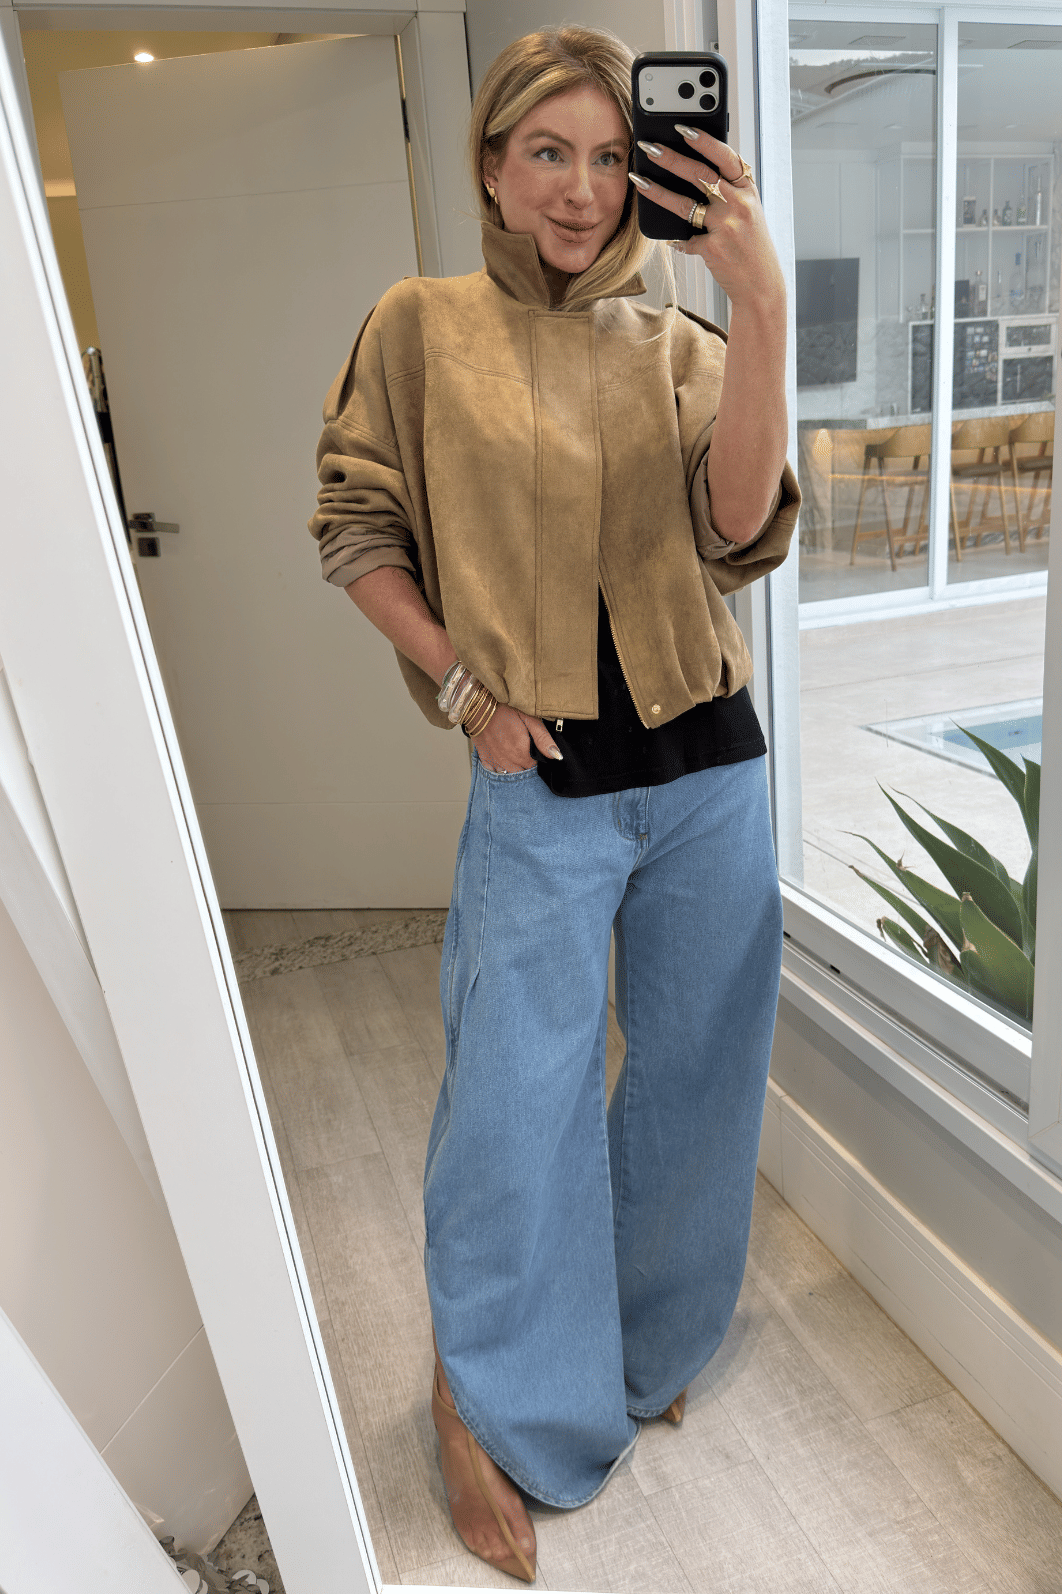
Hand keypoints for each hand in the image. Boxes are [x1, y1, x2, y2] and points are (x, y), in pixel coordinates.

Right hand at [473, 704, 561, 772]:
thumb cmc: (505, 709)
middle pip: (524, 772)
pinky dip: (500, 769)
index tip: (536, 751)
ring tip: (516, 755)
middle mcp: (509, 761)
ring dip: (515, 768)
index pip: (536, 766)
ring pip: (510, 775)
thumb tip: (557, 756)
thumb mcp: (529, 718)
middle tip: (526, 750)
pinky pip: (495, 772)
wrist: (478, 705)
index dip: (538, 759)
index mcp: (522, 752)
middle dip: (527, 765)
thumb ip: (543, 739)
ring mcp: (496, 761)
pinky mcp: (485, 758)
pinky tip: (503, 759)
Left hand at [630, 129, 783, 315]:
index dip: (704, 140)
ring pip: (684, 203)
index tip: (682, 128)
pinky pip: (685, 239)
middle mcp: (739, 204)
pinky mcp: (713, 249)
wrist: (761, 284)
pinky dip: (676, 240)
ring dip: (657, 190)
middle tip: (648, 146)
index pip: (725, 156)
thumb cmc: (750, 245)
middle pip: (699, 174)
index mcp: (748, 189)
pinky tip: (669, 239)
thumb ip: (728, 191)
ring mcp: (726, 226)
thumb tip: (692, 171)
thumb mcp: (748, 211)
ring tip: (638, 179)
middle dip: (670, 158)